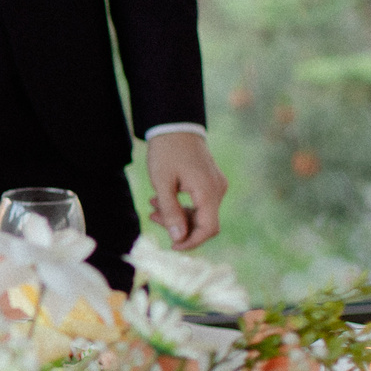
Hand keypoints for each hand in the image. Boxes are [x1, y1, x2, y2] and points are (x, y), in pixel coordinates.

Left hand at [146, 130, 227, 250]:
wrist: (175, 125)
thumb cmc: (166, 151)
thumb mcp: (162, 183)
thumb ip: (171, 211)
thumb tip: (178, 238)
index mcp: (208, 191)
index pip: (209, 229)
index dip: (191, 242)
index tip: (172, 246)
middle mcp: (218, 190)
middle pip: (203, 222)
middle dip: (179, 226)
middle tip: (153, 217)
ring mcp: (216, 185)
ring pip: (200, 212)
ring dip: (177, 215)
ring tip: (153, 207)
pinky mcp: (210, 181)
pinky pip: (199, 202)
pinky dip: (182, 205)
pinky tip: (161, 200)